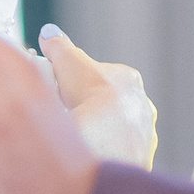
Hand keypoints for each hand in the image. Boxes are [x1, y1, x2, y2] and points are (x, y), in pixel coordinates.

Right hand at [44, 25, 157, 168]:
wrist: (106, 140)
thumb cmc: (90, 97)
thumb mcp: (67, 63)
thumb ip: (58, 46)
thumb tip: (49, 33)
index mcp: (129, 80)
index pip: (106, 77)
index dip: (84, 82)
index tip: (67, 90)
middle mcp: (143, 106)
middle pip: (114, 106)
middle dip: (95, 110)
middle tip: (70, 117)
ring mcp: (144, 135)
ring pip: (120, 133)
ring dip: (102, 136)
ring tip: (78, 141)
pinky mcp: (140, 160)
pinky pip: (121, 157)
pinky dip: (106, 157)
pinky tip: (88, 159)